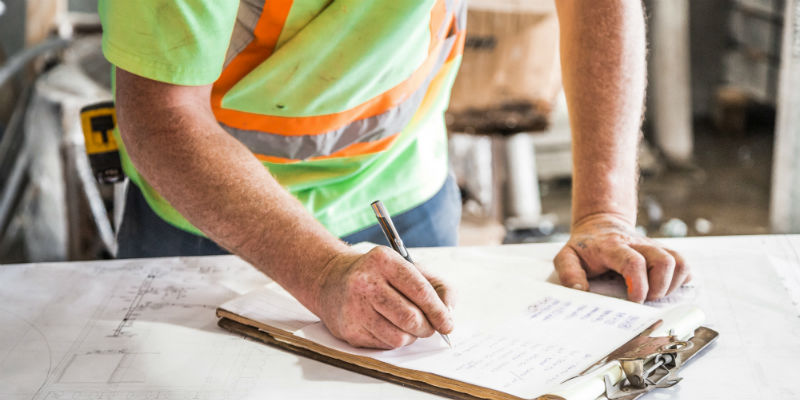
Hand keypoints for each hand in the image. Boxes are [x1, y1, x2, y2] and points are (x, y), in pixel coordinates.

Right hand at [312, 246, 454, 348]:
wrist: (332, 280)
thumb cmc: (379, 275)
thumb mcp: (409, 268)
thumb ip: (438, 286)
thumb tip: (448, 313)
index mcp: (384, 260)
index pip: (420, 291)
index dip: (439, 311)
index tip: (448, 324)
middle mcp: (366, 282)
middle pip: (411, 318)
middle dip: (427, 328)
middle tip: (429, 327)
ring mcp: (354, 307)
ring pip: (399, 337)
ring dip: (411, 336)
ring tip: (407, 325)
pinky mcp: (349, 329)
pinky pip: (384, 345)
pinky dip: (394, 340)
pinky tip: (387, 326)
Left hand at [553, 213, 689, 302]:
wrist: (600, 225)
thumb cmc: (585, 247)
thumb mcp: (566, 256)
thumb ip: (569, 274)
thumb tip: (580, 292)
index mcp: (612, 247)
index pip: (633, 262)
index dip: (639, 285)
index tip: (635, 301)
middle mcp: (637, 244)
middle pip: (664, 261)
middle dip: (659, 288)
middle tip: (644, 300)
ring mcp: (653, 247)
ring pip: (679, 262)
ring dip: (671, 285)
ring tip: (654, 295)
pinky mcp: (664, 252)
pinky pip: (684, 265)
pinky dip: (680, 280)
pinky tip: (664, 288)